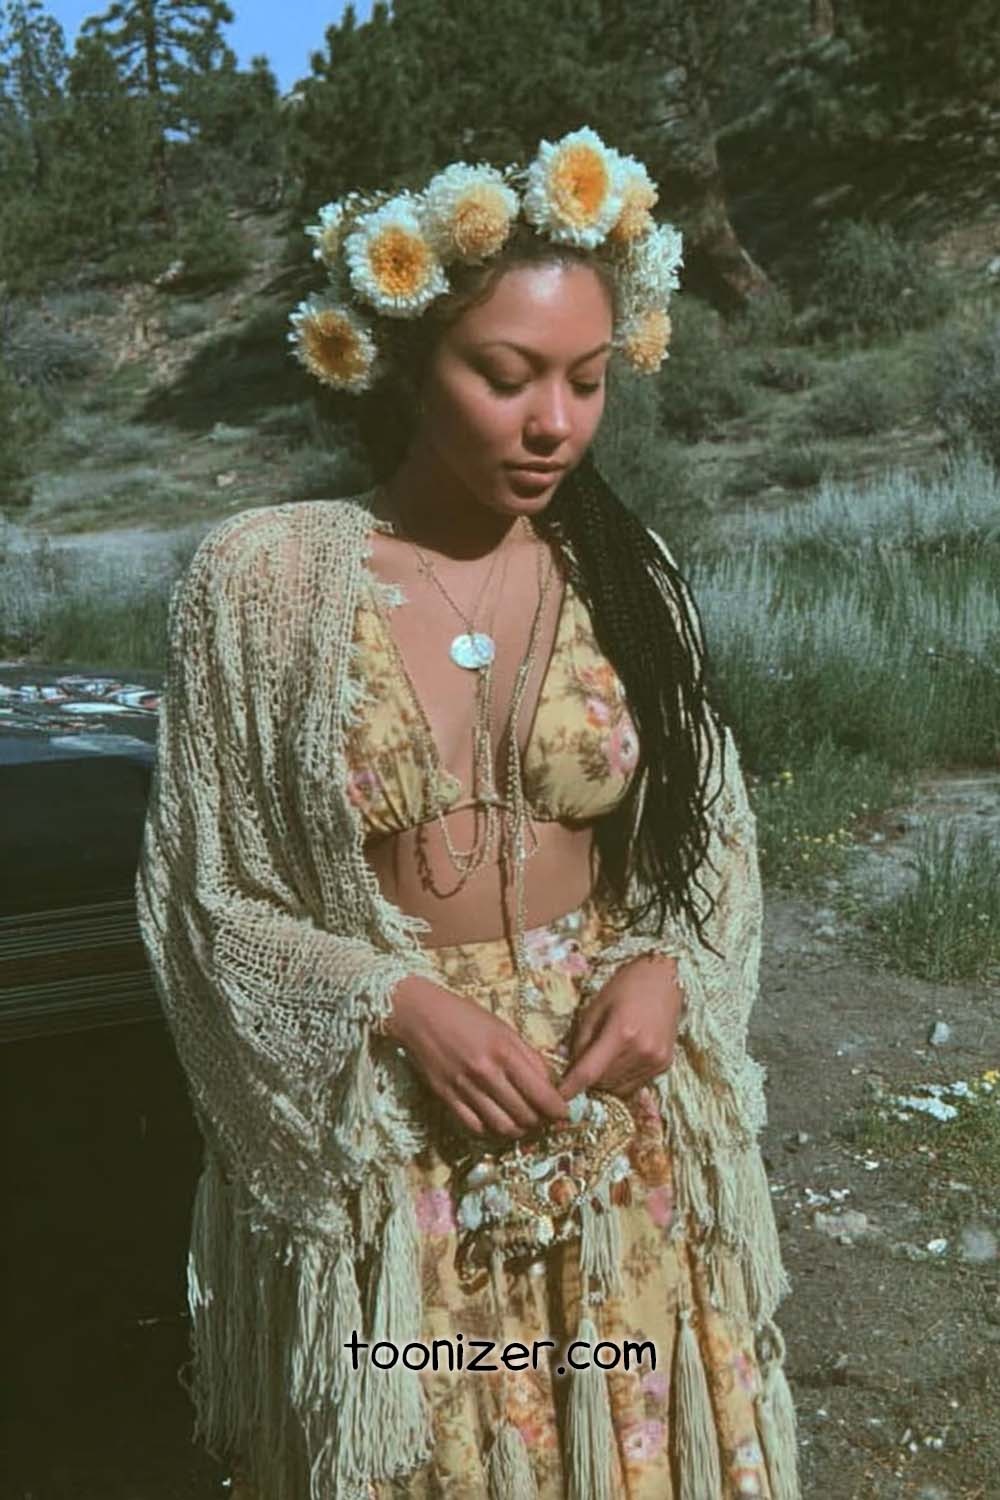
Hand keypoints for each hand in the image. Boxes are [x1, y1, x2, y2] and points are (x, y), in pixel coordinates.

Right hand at [386, 977, 569, 1141]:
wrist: (420, 1014)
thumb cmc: (466, 1016)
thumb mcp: (504, 1028)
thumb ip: (528, 1056)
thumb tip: (549, 1084)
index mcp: (505, 1051)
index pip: (541, 1094)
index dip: (558, 1110)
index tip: (564, 1114)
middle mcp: (486, 1073)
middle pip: (525, 1115)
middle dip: (541, 1122)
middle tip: (544, 1118)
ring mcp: (465, 1088)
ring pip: (503, 1127)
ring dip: (519, 1130)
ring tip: (524, 1123)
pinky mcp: (447, 1098)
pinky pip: (476, 1127)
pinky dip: (492, 1130)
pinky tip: (498, 1121)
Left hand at [557, 954, 683, 1101]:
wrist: (665, 977)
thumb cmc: (626, 986)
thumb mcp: (596, 1007)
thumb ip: (581, 1040)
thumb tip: (568, 1068)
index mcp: (622, 1032)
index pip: (590, 1072)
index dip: (571, 1087)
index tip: (557, 1097)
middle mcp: (642, 1051)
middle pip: (604, 1083)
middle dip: (587, 1081)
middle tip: (578, 1070)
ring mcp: (656, 1061)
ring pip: (619, 1089)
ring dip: (604, 1083)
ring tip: (599, 1064)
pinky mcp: (665, 1065)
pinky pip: (635, 1084)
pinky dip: (621, 1079)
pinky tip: (618, 1061)